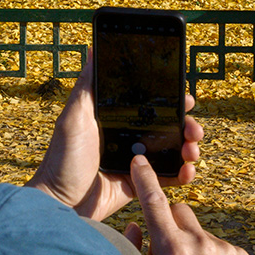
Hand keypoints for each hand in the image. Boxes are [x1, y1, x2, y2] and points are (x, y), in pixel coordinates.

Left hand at [25, 53, 202, 221]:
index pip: (150, 104)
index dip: (170, 100)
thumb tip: (93, 50)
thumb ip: (86, 88)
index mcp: (116, 119)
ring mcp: (136, 160)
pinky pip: (167, 177)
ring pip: (172, 149)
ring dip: (188, 148)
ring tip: (192, 151)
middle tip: (193, 128)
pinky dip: (182, 174)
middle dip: (186, 124)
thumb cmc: (62, 160)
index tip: (185, 97)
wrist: (61, 204)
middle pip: (168, 125)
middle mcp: (129, 137)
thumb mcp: (73, 119)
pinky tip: (189, 171)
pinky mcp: (139, 183)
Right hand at [124, 155, 251, 254]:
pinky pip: (220, 245)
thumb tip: (136, 225)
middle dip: (171, 224)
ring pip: (201, 231)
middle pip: (180, 211)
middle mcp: (199, 244)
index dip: (145, 180)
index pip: (154, 203)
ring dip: (194, 245)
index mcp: (171, 250)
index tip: (140, 160)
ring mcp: (222, 250)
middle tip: (168, 250)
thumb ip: (136, 250)